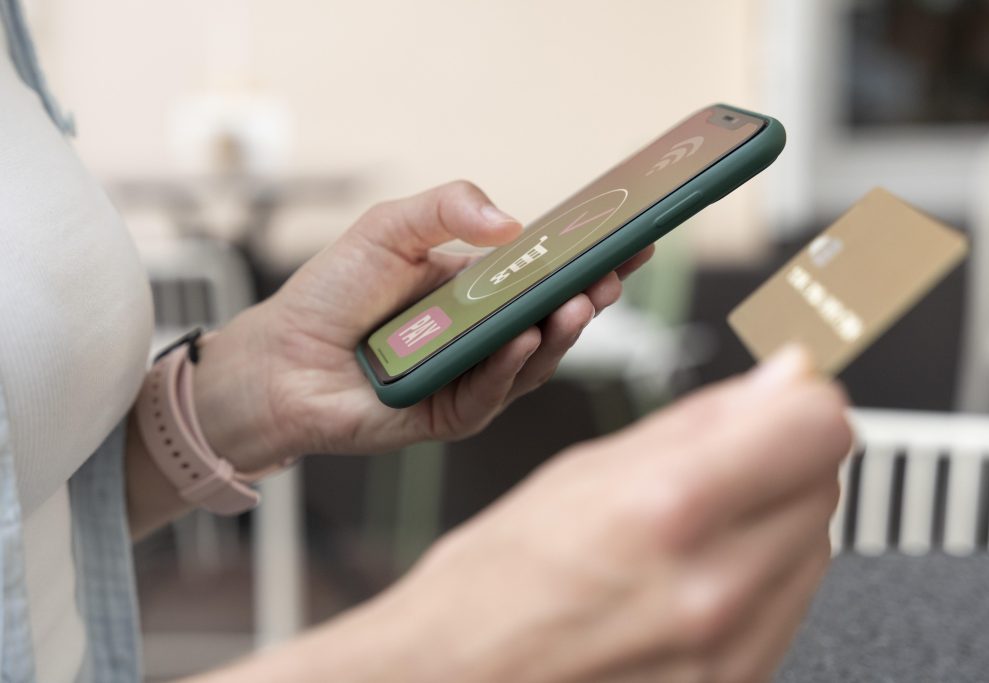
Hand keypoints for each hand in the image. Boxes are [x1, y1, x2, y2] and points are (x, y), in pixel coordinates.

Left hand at [193, 181, 653, 469]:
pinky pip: (490, 394)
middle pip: (553, 320)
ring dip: (559, 334)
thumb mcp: (388, 229)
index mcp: (480, 289)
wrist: (280, 358)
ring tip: (576, 304)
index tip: (630, 239)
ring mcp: (473, 378)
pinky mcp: (451, 415)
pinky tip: (519, 341)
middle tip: (612, 275)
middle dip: (589, 298)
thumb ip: (446, 208)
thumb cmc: (333, 292)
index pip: (547, 272)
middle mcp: (485, 335)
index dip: (589, 257)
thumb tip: (512, 221)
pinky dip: (508, 368)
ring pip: (534, 362)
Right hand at [346, 347, 851, 682]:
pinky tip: (692, 578)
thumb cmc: (494, 586)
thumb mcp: (582, 472)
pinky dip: (757, 577)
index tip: (780, 400)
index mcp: (667, 509)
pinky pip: (789, 607)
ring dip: (769, 520)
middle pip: (824, 484)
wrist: (461, 682)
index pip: (818, 428)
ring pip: (814, 546)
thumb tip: (784, 379)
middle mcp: (713, 588)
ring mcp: (730, 651)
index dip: (800, 400)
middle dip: (779, 459)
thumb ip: (701, 422)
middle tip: (714, 468)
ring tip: (687, 533)